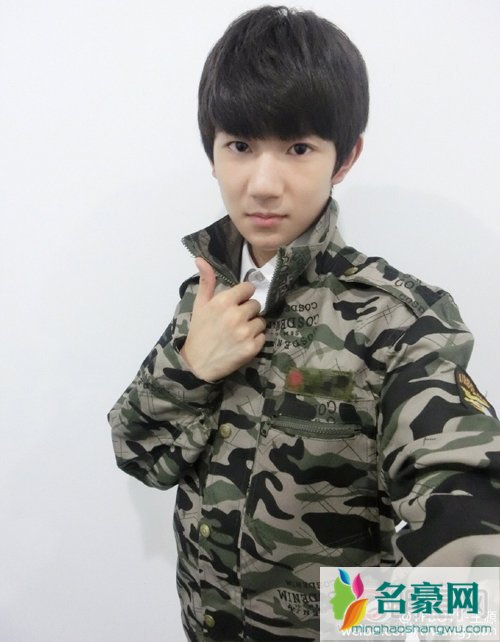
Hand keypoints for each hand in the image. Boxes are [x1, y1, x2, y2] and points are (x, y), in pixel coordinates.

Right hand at [180, 257, 266, 381]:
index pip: (248, 288)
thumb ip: (206, 281)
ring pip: (261, 321)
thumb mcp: (200, 305)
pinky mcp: (252, 348)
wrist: (197, 363)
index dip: (243, 295)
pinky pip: (263, 336)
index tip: (237, 303)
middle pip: (256, 305)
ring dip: (253, 326)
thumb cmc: (199, 331)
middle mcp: (236, 315)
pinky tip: (242, 343)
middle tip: (235, 321)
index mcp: (223, 302)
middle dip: (248, 311)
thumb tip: (200, 258)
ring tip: (238, 333)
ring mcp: (245, 332)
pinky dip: (255, 340)